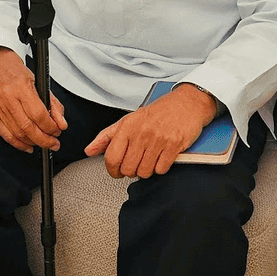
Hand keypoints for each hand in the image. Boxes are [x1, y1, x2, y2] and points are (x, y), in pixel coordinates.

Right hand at [0, 47, 66, 151]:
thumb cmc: (16, 72)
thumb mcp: (40, 82)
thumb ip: (53, 104)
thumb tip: (61, 123)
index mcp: (20, 87)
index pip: (38, 114)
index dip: (50, 127)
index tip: (57, 131)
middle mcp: (6, 98)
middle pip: (28, 127)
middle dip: (44, 140)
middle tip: (53, 143)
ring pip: (17, 134)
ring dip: (33, 142)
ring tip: (43, 144)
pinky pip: (5, 135)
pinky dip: (18, 143)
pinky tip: (28, 145)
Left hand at [85, 84, 214, 178]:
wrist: (187, 103)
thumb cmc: (158, 112)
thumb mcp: (128, 120)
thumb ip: (106, 137)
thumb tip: (89, 150)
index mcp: (127, 126)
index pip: (112, 158)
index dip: (113, 170)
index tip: (117, 171)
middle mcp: (142, 132)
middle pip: (128, 169)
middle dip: (131, 171)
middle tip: (137, 163)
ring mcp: (158, 139)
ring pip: (145, 172)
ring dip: (147, 170)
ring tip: (150, 159)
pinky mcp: (174, 145)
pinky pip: (161, 169)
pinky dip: (161, 168)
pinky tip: (162, 157)